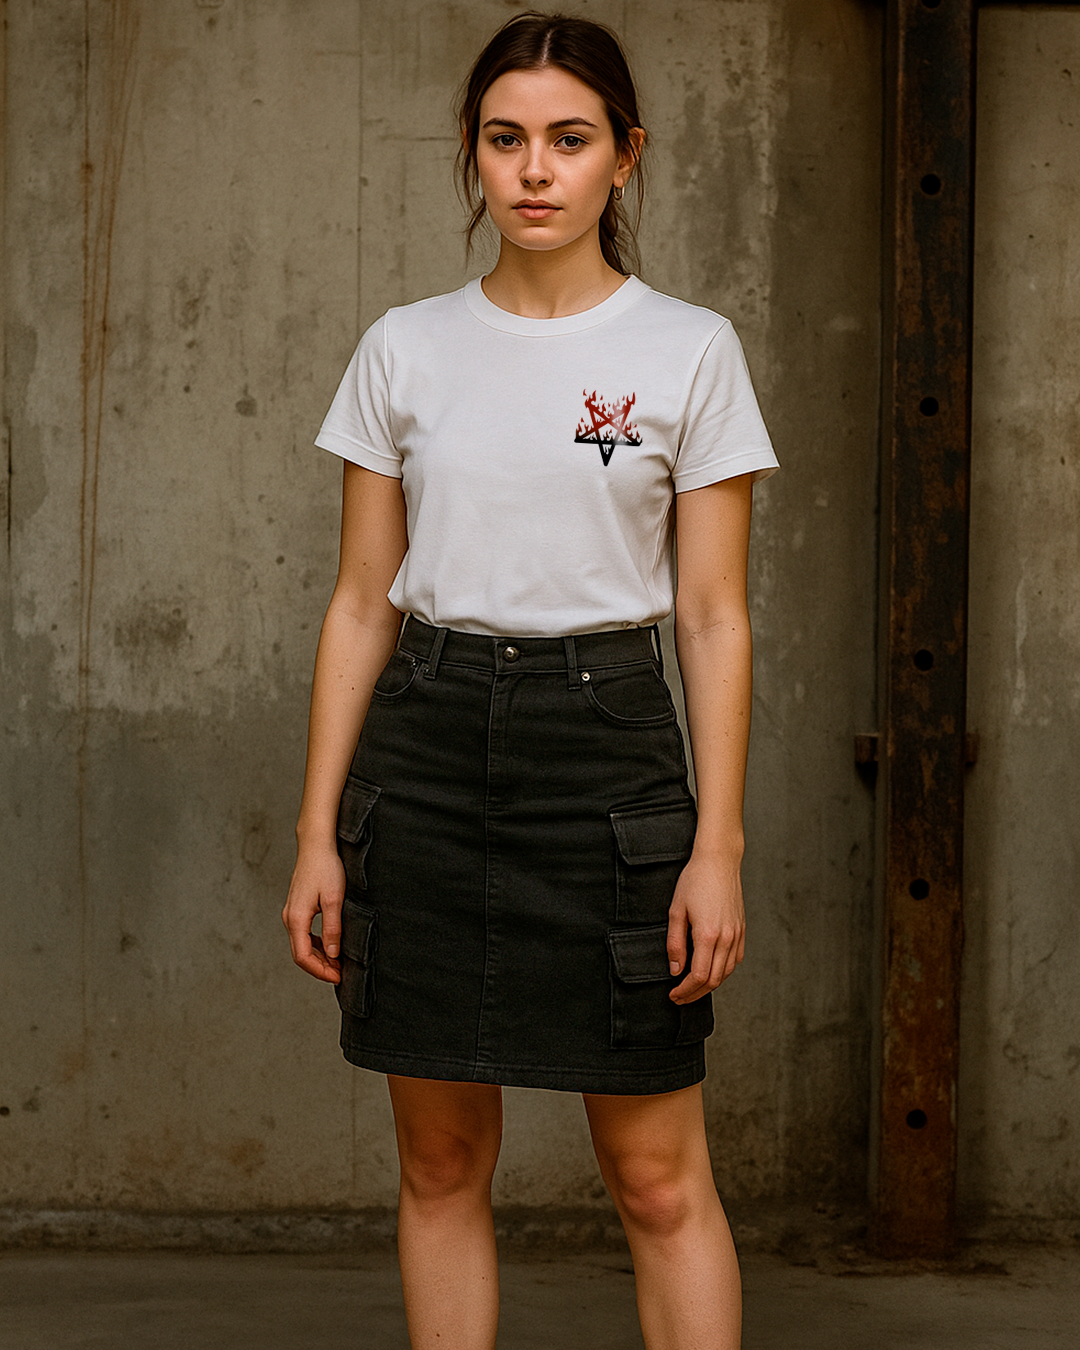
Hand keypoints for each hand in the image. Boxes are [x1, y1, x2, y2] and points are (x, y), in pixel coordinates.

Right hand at [282, 845, 346, 982]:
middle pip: (301, 954)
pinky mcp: (297, 908)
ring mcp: (292, 913)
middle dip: (320, 967)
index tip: (338, 977)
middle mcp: (290, 918)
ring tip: (339, 963)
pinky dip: (316, 945)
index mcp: (297, 919)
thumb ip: (333, 928)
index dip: (320, 971)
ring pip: (302, 945)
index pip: (303, 957)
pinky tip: (331, 946)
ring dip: (319, 957)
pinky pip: (303, 934)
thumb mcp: (335, 899)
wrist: (316, 845)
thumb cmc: (326, 868)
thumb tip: (334, 954)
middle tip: (341, 974)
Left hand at [666, 851, 745, 1003]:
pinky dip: (722, 971)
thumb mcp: (676, 911)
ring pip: (726, 972)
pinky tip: (710, 971)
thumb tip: (675, 970)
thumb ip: (675, 943)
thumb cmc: (695, 881)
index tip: (673, 994)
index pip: (698, 976)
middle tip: (680, 997)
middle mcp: (726, 938)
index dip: (685, 990)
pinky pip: (735, 960)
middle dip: (695, 993)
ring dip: (709, 985)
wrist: (719, 861)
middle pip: (713, 980)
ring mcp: (736, 934)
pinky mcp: (741, 930)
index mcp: (708, 934)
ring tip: (692, 987)